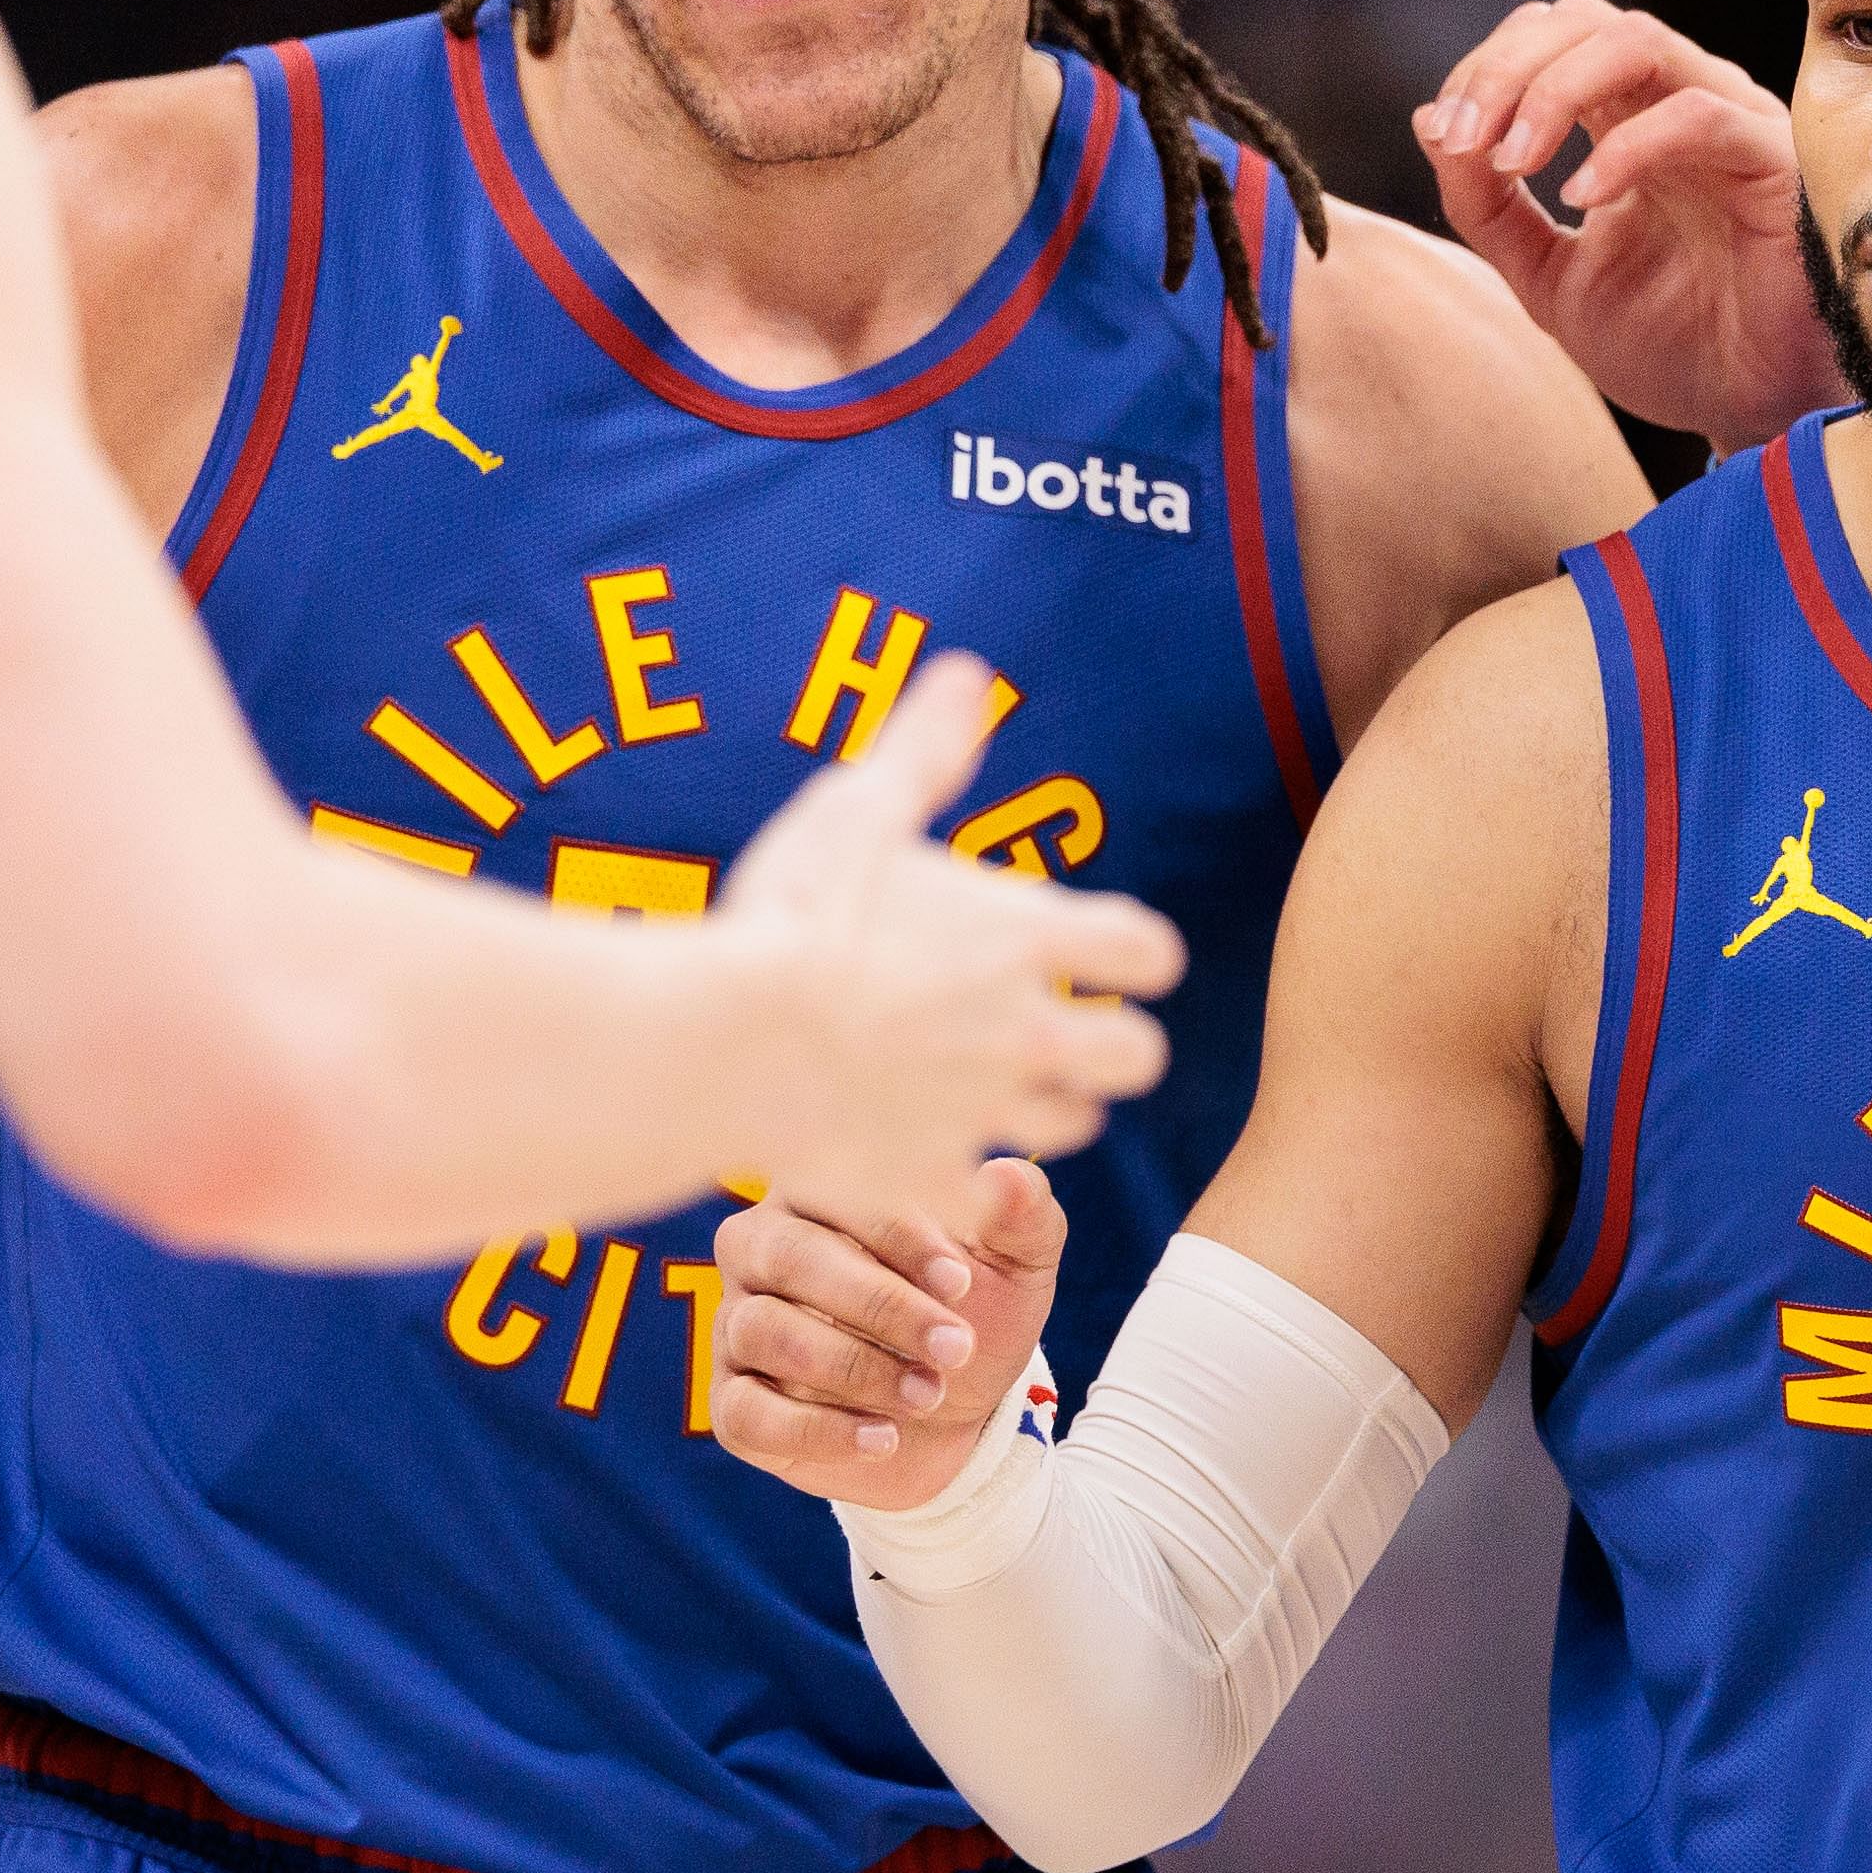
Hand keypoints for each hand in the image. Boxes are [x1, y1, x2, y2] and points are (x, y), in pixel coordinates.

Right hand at [706, 1155, 1067, 1508]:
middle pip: (791, 1258)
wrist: (959, 1416)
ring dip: (855, 1368)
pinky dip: (818, 1431)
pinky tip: (883, 1438)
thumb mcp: (1013, 1266)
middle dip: (879, 1305)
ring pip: (765, 1332)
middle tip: (954, 1347)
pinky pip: (746, 1414)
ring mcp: (738, 1326)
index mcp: (821, 1191)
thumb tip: (1006, 1175)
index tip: (961, 1284)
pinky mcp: (734, 1404)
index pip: (840, 1192)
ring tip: (929, 1394)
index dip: (900, 1237)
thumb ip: (1020, 1215)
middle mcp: (761, 1249)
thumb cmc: (973, 1316)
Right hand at [714, 660, 1184, 1226]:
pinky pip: (980, 1196)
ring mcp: (985, 1111)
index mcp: (1027, 938)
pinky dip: (965, 1180)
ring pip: (1074, 1128)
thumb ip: (923, 750)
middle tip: (1068, 1031)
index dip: (1137, 953)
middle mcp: (1029, 1032)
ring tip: (998, 1086)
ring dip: (1052, 1108)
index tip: (1108, 953)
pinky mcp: (931, 1178)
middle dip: (1116, 1043)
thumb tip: (965, 676)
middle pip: (1139, 1057)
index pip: (1150, 951)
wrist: (721, 1042)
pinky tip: (929, 1155)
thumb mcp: (857, 808)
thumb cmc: (790, 914)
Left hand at [1413, 0, 1826, 450]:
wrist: (1751, 415)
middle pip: (1584, 20)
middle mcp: (1680, 101)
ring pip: (1637, 41)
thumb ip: (1490, 207)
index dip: (1485, 70)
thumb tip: (1429, 121)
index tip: (1446, 138)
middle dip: (1506, 69)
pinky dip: (1627, 146)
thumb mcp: (1547, 277)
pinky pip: (1698, 115)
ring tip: (1512, 160)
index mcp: (1628, 118)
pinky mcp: (1775, 162)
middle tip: (1465, 139)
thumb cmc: (1669, 345)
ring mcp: (1731, 122)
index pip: (1550, 37)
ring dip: (1554, 89)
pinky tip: (1582, 198)